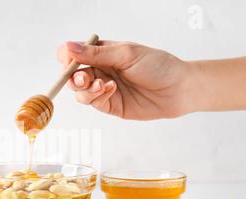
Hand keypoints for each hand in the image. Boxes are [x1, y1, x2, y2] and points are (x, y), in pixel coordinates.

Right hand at [57, 41, 192, 119]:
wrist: (178, 89)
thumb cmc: (157, 66)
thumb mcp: (125, 54)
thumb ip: (95, 53)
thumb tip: (67, 47)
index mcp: (102, 52)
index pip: (73, 53)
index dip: (67, 58)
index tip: (69, 62)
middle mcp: (100, 69)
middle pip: (72, 75)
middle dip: (73, 78)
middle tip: (84, 79)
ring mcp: (103, 88)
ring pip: (79, 92)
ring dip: (85, 90)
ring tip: (102, 85)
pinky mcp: (109, 105)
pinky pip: (93, 103)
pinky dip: (97, 97)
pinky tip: (111, 90)